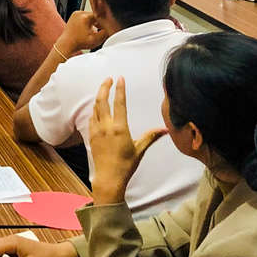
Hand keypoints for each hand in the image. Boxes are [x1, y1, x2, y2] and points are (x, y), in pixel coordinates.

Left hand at [56, 10, 106, 56]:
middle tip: (100, 30)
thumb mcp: (96, 40)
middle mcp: (79, 13)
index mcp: (85, 16)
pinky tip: (89, 30)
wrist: (66, 44)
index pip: (100, 15)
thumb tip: (111, 27)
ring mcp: (75, 14)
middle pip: (95, 15)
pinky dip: (88, 22)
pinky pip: (85, 17)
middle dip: (99, 22)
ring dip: (94, 22)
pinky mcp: (74, 17)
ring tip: (93, 31)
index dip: (105, 22)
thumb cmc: (78, 43)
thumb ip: (106, 33)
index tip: (106, 27)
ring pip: (90, 16)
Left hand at [88, 77, 165, 204]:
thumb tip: (166, 129)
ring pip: (95, 108)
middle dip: (104, 87)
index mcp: (119, 128)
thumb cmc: (126, 165)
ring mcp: (96, 130)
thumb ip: (151, 136)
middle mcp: (106, 127)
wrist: (108, 178)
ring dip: (99, 96)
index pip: (119, 103)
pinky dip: (95, 109)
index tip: (120, 78)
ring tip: (104, 89)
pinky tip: (98, 108)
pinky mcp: (91, 135)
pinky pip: (91, 117)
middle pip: (101, 101)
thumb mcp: (140, 150)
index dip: (120, 89)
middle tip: (108, 78)